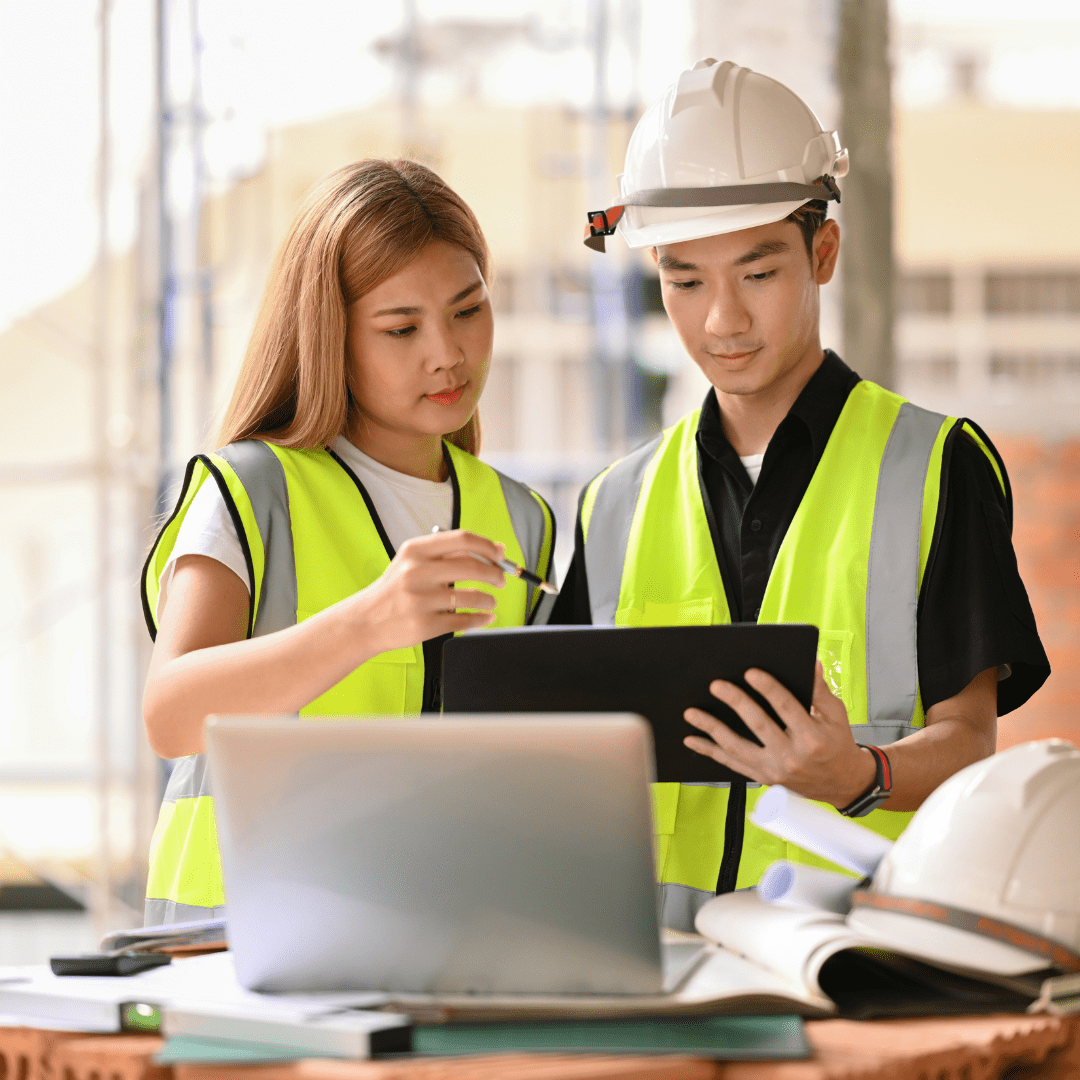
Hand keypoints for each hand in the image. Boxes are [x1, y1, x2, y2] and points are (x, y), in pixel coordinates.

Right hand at [345, 530, 505, 654]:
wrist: (365, 621)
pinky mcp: (425, 626)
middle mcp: (416, 573)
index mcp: (415, 551)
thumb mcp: (413, 563)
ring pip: (471, 596)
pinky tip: (484, 617)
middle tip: (501, 579)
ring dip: (489, 599)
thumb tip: (495, 550)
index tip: (500, 554)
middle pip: (471, 567)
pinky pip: (464, 621)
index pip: (462, 540)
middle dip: (495, 574)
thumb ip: (449, 554)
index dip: (488, 546)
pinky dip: (480, 619)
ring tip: (490, 601)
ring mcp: (420, 600)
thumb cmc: (395, 590)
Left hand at [682, 661, 875, 806]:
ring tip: (692, 713)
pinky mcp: (763, 777)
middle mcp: (792, 756)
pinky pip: (731, 763)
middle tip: (717, 685)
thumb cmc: (836, 745)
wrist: (841, 783)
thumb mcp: (836, 715)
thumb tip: (810, 664)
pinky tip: (693, 739)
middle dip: (735, 702)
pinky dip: (710, 751)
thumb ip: (820, 690)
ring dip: (711, 728)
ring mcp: (774, 770)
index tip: (751, 672)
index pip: (786, 708)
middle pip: (758, 725)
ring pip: (737, 747)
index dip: (769, 688)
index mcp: (812, 738)